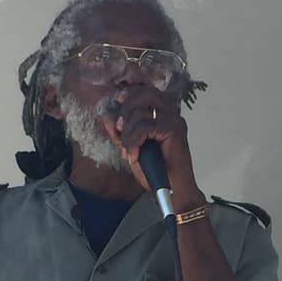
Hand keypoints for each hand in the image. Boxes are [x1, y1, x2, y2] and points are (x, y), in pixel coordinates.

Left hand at [103, 87, 201, 204]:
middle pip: (144, 93)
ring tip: (129, 149)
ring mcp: (174, 120)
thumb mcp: (132, 148)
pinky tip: (135, 154)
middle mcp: (170, 113)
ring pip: (142, 111)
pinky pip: (144, 127)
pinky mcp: (174, 130)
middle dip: (126, 110)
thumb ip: (120, 133)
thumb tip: (107, 116)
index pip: (145, 91)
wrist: (174, 190)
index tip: (119, 100)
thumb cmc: (157, 171)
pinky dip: (134, 141)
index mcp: (163, 114)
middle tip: (120, 130)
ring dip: (128, 131)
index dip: (130, 93)